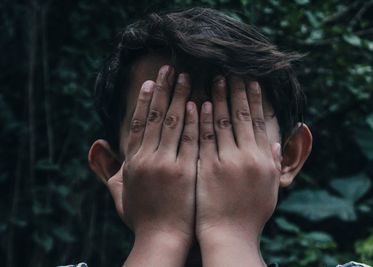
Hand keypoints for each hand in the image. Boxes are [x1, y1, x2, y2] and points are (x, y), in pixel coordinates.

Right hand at [119, 66, 198, 265]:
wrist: (162, 239)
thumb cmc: (141, 216)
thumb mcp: (118, 191)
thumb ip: (104, 167)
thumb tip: (95, 143)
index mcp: (133, 161)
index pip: (139, 123)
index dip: (145, 100)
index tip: (152, 80)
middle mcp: (147, 159)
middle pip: (156, 117)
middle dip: (164, 90)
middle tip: (172, 68)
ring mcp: (167, 165)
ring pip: (174, 124)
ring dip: (181, 98)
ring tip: (188, 77)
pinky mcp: (187, 172)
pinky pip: (192, 141)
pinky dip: (195, 122)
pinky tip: (201, 104)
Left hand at [196, 76, 281, 265]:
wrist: (229, 234)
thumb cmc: (251, 214)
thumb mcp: (270, 188)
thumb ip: (274, 163)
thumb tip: (277, 142)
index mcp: (265, 160)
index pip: (260, 121)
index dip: (255, 99)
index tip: (251, 81)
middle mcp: (248, 156)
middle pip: (242, 116)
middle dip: (237, 91)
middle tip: (231, 70)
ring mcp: (227, 161)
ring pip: (222, 122)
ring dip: (218, 98)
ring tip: (214, 79)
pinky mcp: (207, 168)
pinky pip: (203, 138)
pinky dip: (201, 119)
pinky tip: (197, 103)